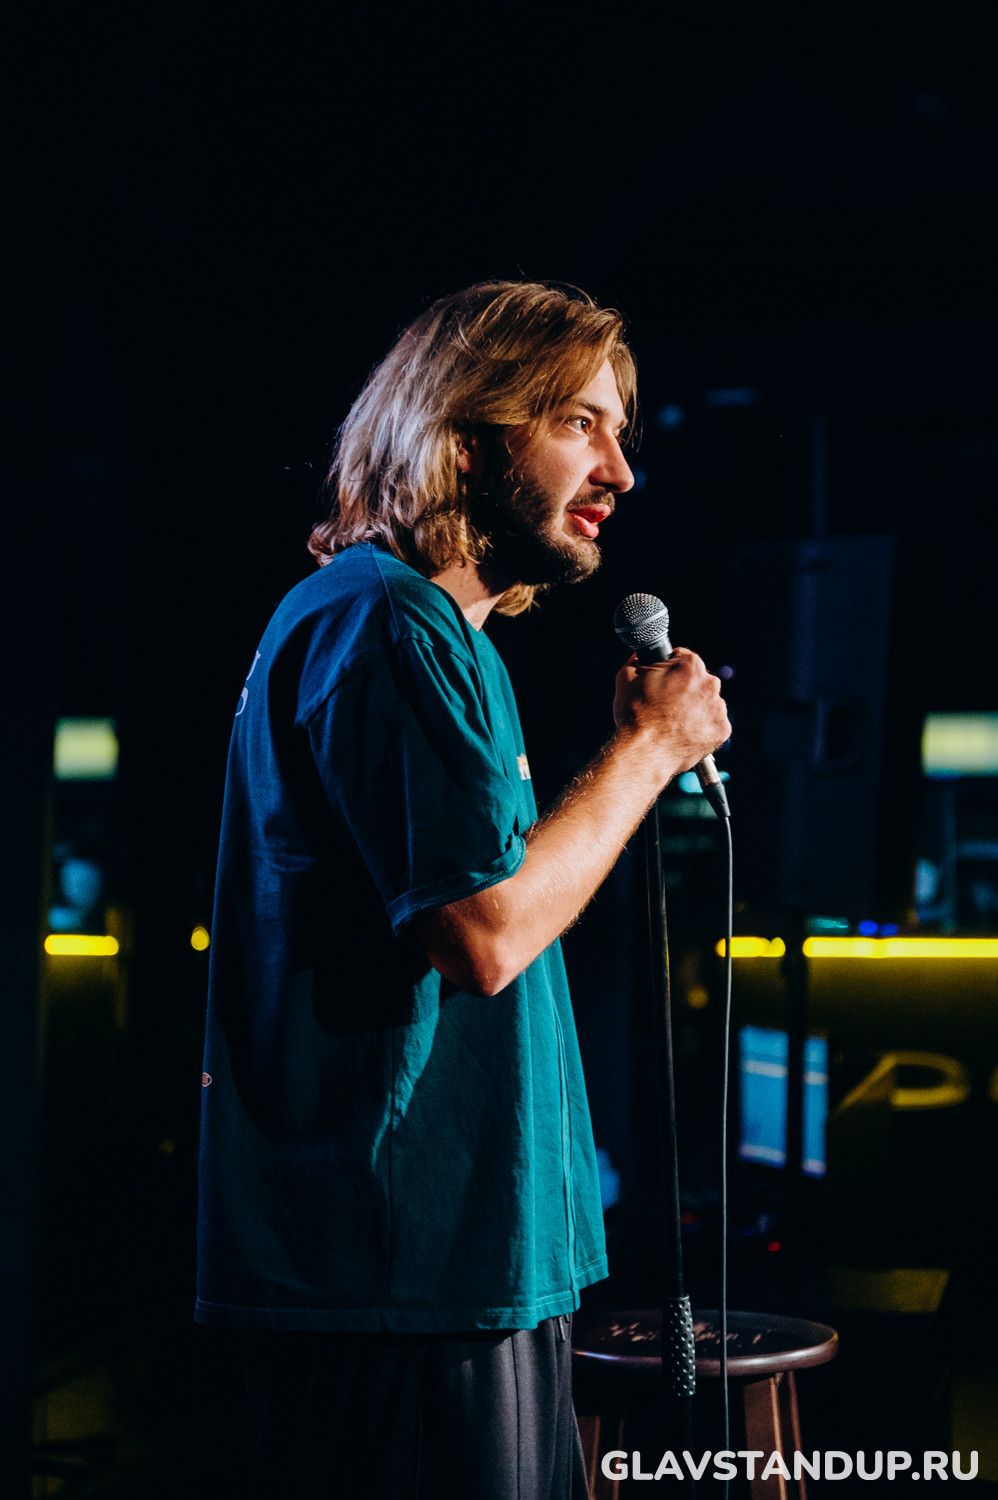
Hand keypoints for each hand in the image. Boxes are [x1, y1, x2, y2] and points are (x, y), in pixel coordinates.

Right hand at [612, 648, 730, 773]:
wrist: (644, 752)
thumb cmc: (634, 715)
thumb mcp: (626, 678)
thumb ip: (636, 661)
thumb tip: (640, 657)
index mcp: (690, 665)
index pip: (682, 658)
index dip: (670, 670)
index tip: (663, 683)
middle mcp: (710, 683)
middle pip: (699, 681)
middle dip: (686, 690)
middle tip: (667, 706)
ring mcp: (718, 708)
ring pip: (708, 703)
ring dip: (696, 710)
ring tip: (675, 723)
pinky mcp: (722, 730)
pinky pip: (714, 725)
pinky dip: (703, 729)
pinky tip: (685, 734)